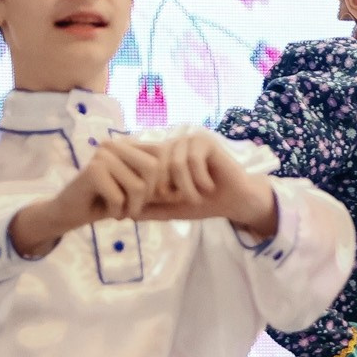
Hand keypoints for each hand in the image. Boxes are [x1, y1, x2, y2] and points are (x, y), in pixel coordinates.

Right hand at [9, 139, 162, 256]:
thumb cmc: (110, 201)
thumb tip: (187, 190)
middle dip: (148, 195)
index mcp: (128, 144)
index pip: (162, 157)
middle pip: (154, 169)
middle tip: (133, 206)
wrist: (73, 211)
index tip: (154, 199)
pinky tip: (107, 210)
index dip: (165, 182)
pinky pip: (120, 197)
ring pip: (139, 186)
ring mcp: (102, 155)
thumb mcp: (142, 194)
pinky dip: (117, 211)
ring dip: (133, 207)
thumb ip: (162, 188)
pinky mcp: (92, 171)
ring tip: (119, 209)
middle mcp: (115, 144)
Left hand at [140, 132, 278, 237]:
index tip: (161, 199)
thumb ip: (149, 210)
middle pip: (154, 165)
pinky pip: (192, 160)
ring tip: (197, 197)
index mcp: (159, 157)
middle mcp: (170, 145)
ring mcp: (187, 141)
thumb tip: (121, 215)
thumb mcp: (172, 210)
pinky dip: (199, 180)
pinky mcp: (205, 141)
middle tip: (183, 200)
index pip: (139, 160)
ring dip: (186, 187)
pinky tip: (209, 187)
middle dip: (168, 190)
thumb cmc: (204, 203)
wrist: (235, 201)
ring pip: (174, 164)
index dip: (145, 182)